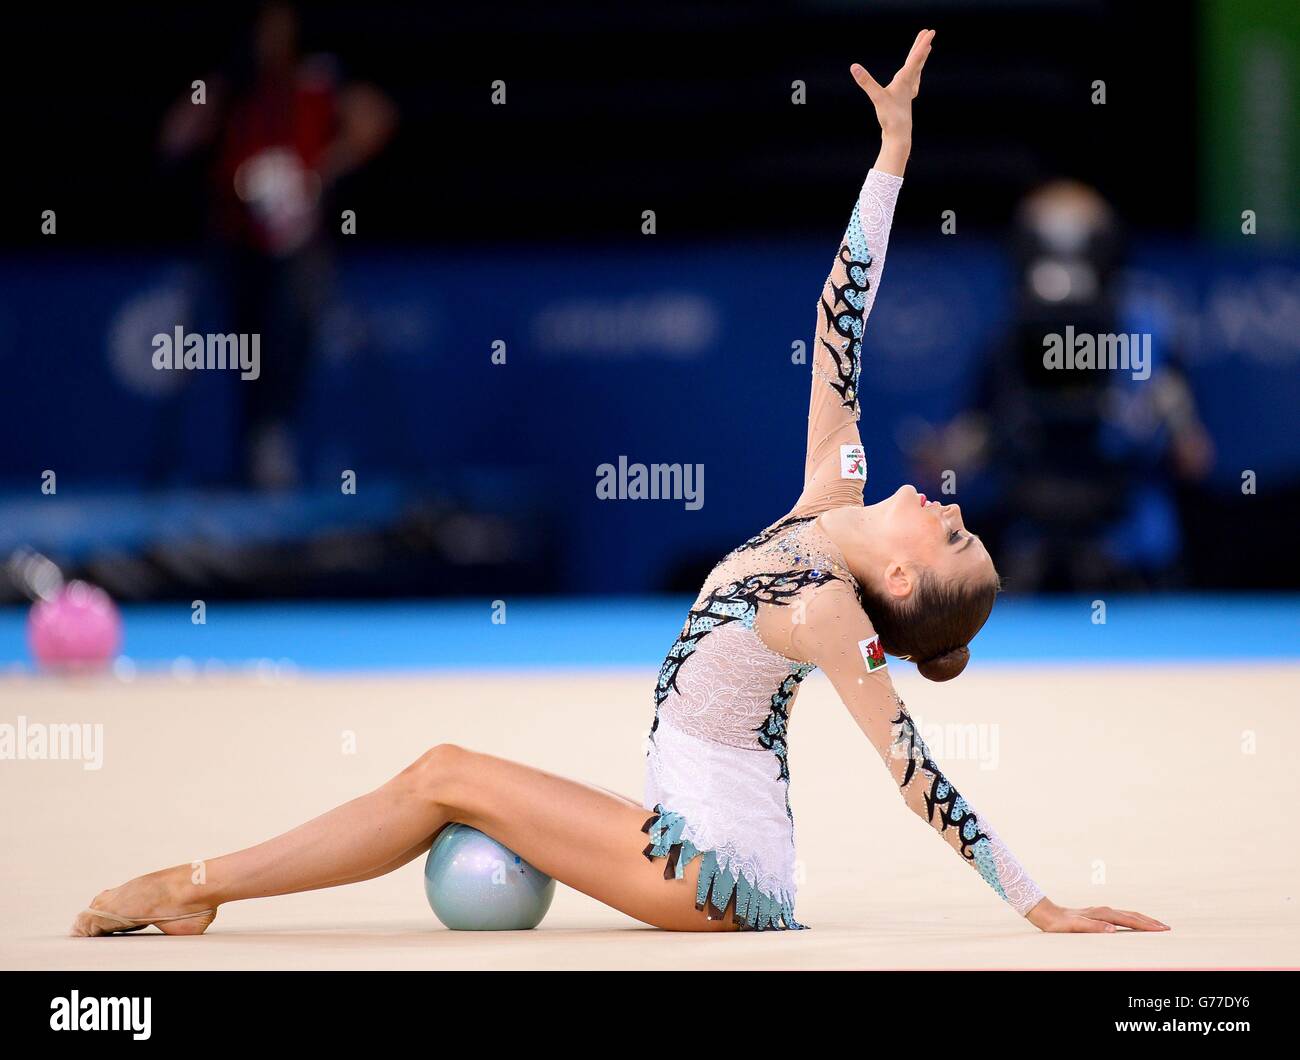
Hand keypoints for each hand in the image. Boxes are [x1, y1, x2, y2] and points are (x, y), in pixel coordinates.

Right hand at [851, 28, 933, 137]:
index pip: (915, 57)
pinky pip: (912, 83)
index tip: (930, 32)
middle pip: (917, 60)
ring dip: (920, 59)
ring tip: (925, 51)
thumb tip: (854, 67)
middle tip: (929, 33)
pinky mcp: (904, 100)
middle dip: (922, 46)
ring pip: (916, 71)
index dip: (922, 44)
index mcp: (904, 80)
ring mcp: (908, 92)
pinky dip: (914, 76)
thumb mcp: (877, 98)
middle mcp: (909, 84)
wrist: (898, 136)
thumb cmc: (891, 117)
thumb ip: (866, 82)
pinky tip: (913, 79)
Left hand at [1026, 897, 1170, 932]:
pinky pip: (1120, 916)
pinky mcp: (1098, 914)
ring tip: (1155, 925)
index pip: (1130, 920)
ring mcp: (1102, 911)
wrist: (1048, 914)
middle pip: (1132, 915)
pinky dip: (1131, 919)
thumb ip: (1093, 927)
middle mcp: (1104, 911)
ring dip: (1142, 919)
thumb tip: (1112, 929)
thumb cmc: (1061, 924)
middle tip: (1167, 928)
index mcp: (1103, 914)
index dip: (1146, 925)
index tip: (1162, 929)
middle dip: (1149, 922)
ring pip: (1127, 914)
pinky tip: (1132, 923)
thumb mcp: (1075, 926)